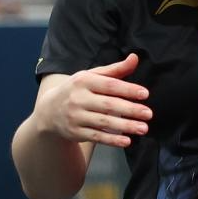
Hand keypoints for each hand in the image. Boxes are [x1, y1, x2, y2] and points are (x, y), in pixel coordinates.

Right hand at [35, 54, 151, 147]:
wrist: (48, 110)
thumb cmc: (78, 89)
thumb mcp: (92, 75)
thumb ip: (115, 69)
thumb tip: (135, 58)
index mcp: (84, 81)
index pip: (109, 85)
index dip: (128, 89)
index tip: (145, 94)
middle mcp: (78, 98)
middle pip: (108, 105)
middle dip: (130, 110)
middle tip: (149, 114)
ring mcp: (76, 117)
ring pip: (104, 122)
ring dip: (125, 126)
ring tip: (143, 128)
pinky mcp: (75, 132)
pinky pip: (96, 137)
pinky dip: (112, 140)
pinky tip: (127, 141)